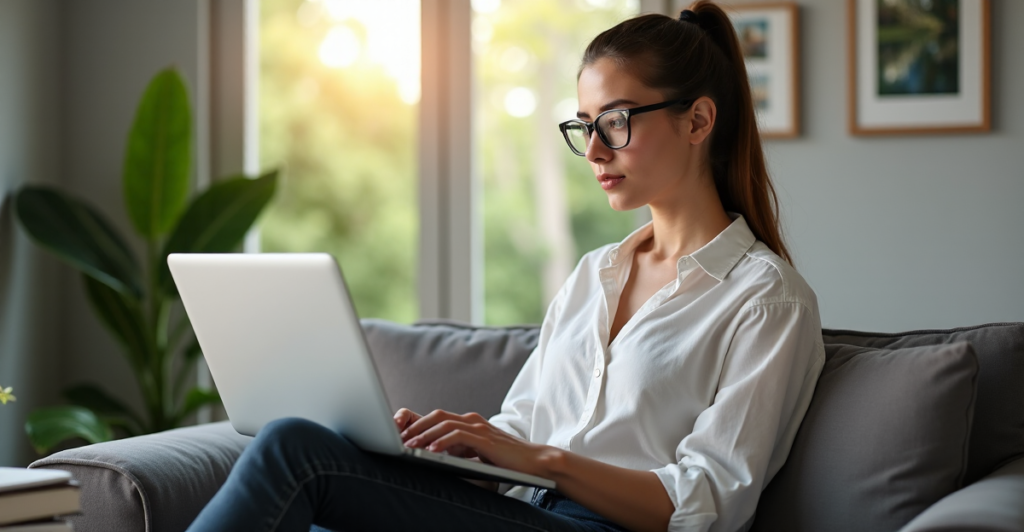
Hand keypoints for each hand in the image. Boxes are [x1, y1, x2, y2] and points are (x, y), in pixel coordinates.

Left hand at [398, 408, 560, 478]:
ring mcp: (479, 427)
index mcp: (470, 422)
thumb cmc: (506, 460)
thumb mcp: (477, 453)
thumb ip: (460, 449)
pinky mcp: (485, 438)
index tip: (402, 435)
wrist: (533, 461)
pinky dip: (442, 442)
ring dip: (425, 434)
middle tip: (399, 438)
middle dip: (416, 426)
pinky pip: (458, 436)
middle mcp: (472, 420)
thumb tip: (435, 454)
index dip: (418, 423)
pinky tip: (431, 451)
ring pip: (444, 424)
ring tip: (410, 445)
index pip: (438, 417)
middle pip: (437, 415)